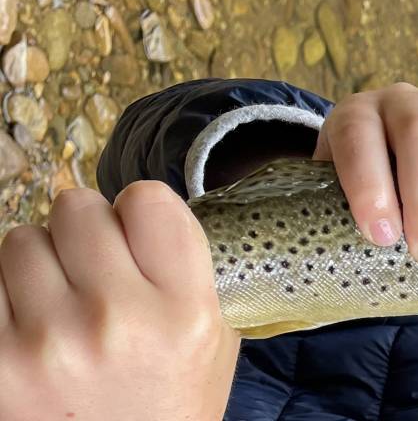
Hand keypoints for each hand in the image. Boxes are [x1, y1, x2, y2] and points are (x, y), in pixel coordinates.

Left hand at [0, 182, 239, 420]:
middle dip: (86, 230)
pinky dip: (6, 295)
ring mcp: (47, 342)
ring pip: (21, 239)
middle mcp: (116, 321)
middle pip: (77, 207)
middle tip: (95, 268)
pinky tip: (30, 324)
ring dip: (40, 262)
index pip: (147, 200)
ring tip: (60, 302)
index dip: (139, 210)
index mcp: (182, 311)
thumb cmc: (171, 402)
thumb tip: (136, 207)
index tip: (136, 233)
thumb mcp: (214, 336)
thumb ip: (185, 265)